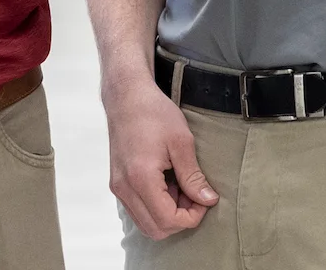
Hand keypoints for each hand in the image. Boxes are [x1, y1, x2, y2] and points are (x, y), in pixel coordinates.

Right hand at [104, 75, 216, 238]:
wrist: (126, 97)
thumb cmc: (154, 112)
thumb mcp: (181, 141)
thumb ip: (193, 175)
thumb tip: (208, 200)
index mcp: (140, 178)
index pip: (168, 220)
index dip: (191, 217)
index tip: (204, 199)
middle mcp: (124, 188)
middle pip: (155, 229)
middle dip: (180, 219)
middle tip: (195, 195)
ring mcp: (118, 187)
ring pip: (145, 224)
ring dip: (168, 215)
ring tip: (181, 188)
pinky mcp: (118, 183)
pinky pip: (137, 211)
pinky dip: (155, 207)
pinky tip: (167, 185)